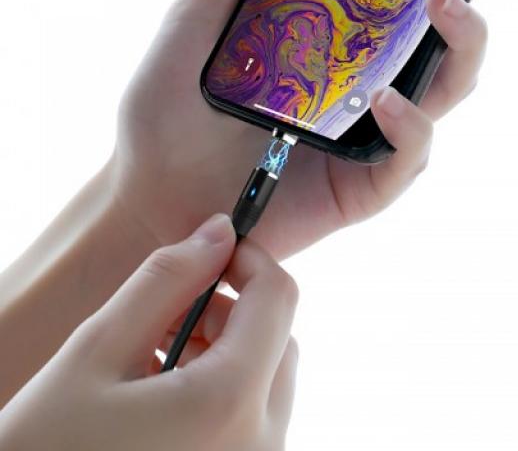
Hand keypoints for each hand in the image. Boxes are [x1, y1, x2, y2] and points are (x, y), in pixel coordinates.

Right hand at [0, 215, 298, 450]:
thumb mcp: (96, 352)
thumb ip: (166, 281)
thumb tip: (220, 230)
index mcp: (230, 403)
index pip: (278, 297)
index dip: (250, 260)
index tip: (212, 252)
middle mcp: (261, 443)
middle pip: (279, 336)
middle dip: (233, 307)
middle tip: (171, 308)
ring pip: (268, 374)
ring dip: (227, 345)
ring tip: (158, 350)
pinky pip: (255, 413)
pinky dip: (225, 384)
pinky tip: (167, 388)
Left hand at [113, 0, 517, 258]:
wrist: (153, 187)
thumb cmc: (171, 107)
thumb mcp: (200, 18)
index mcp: (339, 46)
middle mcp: (365, 87)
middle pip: (447, 43)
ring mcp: (369, 137)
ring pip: (447, 93)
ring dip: (459, 47)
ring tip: (440, 6)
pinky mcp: (363, 186)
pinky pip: (409, 156)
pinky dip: (410, 126)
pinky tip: (385, 101)